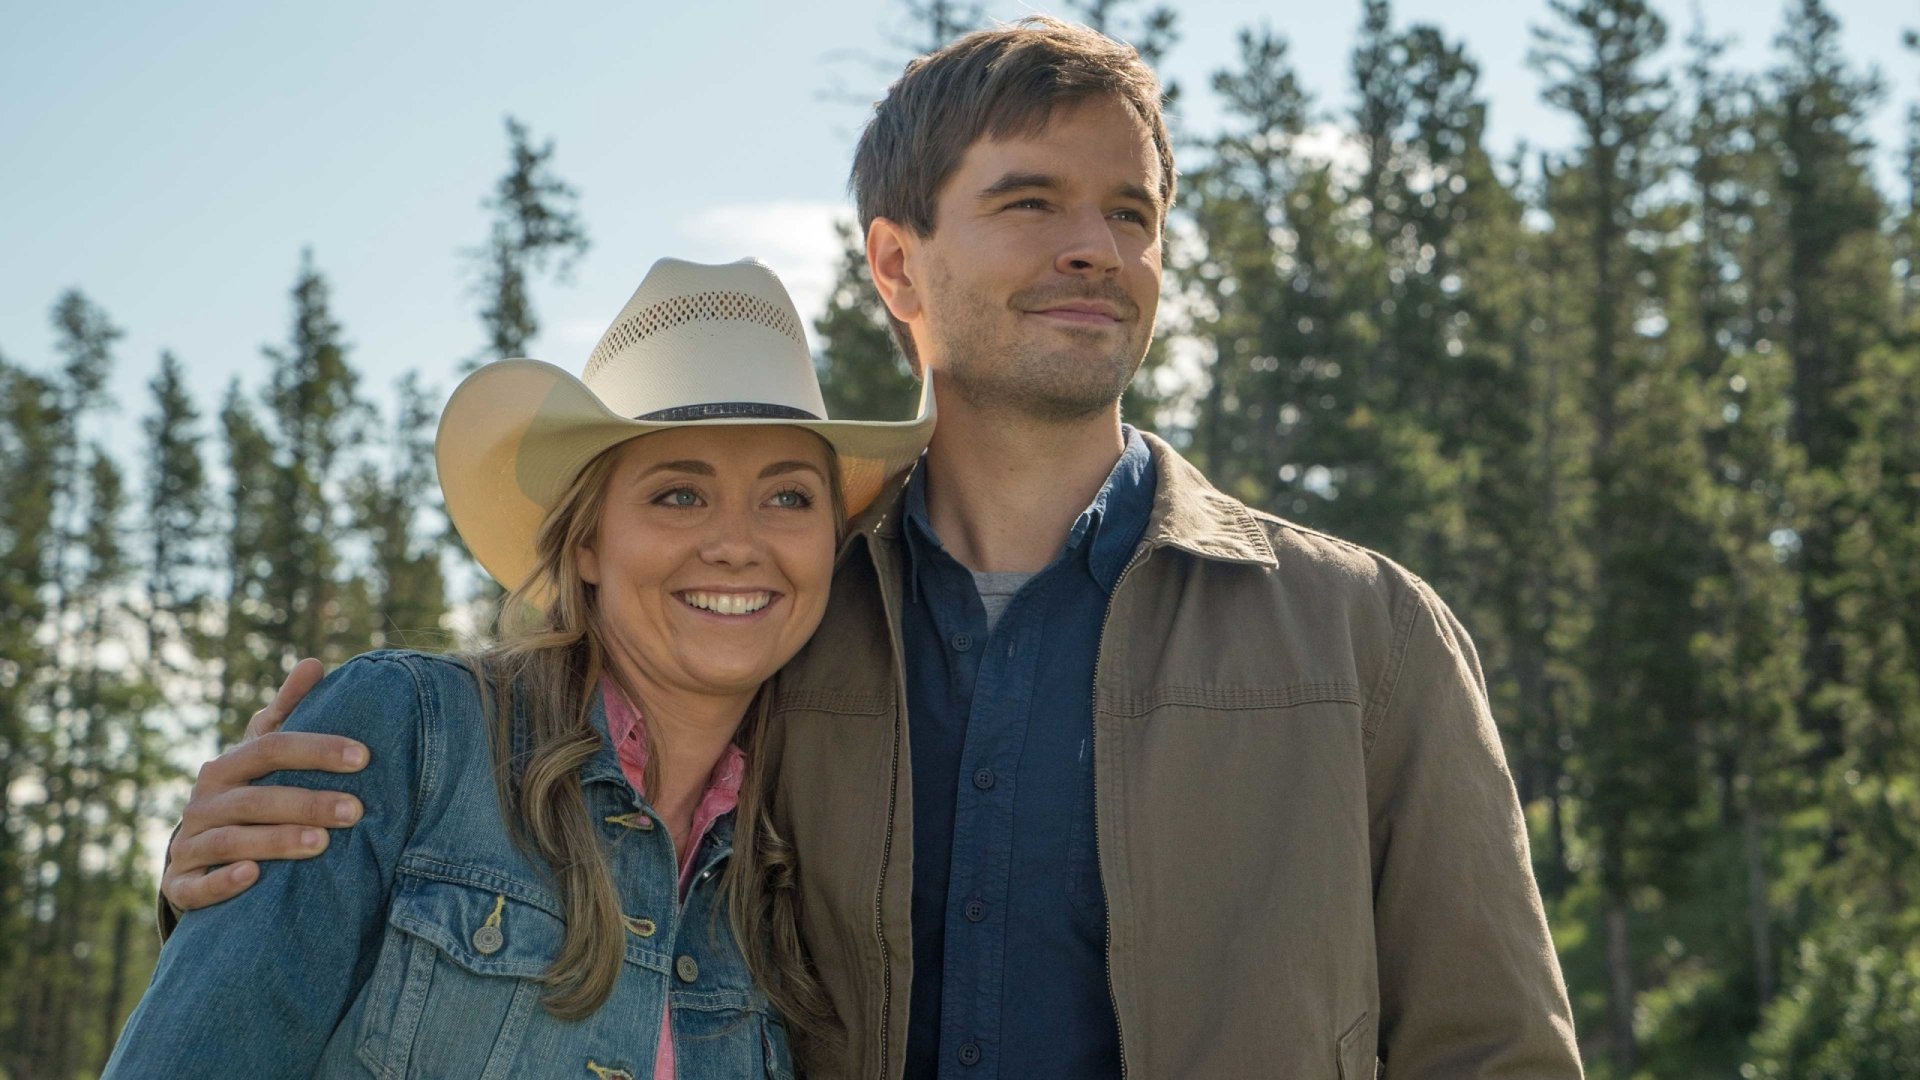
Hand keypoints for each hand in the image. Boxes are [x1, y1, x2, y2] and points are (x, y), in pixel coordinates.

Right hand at [161, 658, 369, 912]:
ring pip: (230, 841)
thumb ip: (287, 712)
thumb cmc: (249, 793)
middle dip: (307, 802)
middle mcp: (203, 801)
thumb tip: (313, 663)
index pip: (272, 747)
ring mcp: (189, 843)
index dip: (317, 749)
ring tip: (322, 844)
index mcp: (227, 765)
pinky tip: (252, 876)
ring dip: (276, 840)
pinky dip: (221, 882)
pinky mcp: (180, 883)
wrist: (200, 852)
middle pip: (256, 799)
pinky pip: (195, 886)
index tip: (365, 757)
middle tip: (356, 810)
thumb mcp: (263, 754)